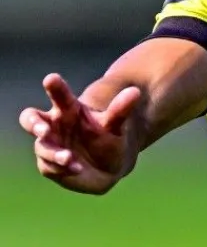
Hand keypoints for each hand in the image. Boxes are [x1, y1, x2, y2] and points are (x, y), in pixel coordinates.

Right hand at [19, 73, 141, 194]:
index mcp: (67, 109)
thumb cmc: (107, 133)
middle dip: (34, 124)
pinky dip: (61, 168)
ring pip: (42, 146)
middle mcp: (53, 125)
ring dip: (53, 153)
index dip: (54, 87)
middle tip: (44, 129)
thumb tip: (136, 91)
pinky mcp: (50, 166)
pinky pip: (49, 167)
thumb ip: (121, 108)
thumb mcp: (115, 121)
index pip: (58, 95)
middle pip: (31, 119)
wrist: (109, 162)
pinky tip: (76, 168)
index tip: (51, 78)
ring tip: (69, 157)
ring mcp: (49, 146)